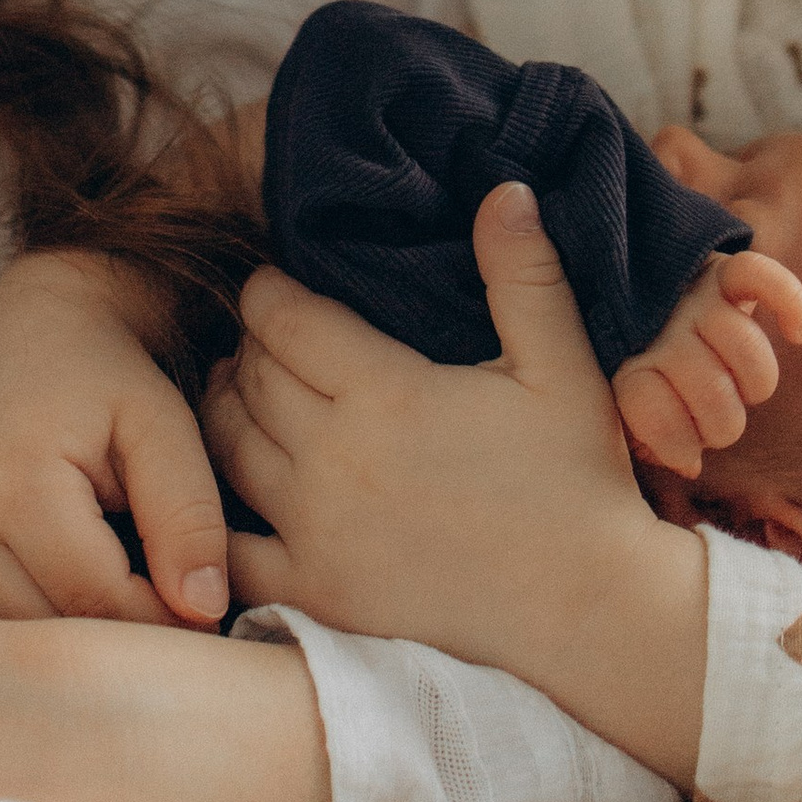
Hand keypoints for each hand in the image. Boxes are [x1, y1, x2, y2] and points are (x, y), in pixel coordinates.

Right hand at [0, 253, 230, 626]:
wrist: (25, 330)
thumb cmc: (104, 375)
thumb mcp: (159, 427)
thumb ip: (188, 514)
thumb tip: (205, 611)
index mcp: (12, 486)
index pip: (99, 602)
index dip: (165, 623)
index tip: (208, 616)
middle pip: (49, 633)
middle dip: (119, 638)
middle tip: (168, 615)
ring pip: (8, 644)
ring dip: (67, 643)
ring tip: (114, 597)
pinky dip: (14, 633)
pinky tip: (54, 598)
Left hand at [204, 184, 709, 780]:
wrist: (590, 612)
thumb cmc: (579, 484)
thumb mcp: (562, 368)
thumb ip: (524, 275)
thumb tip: (506, 189)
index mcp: (386, 392)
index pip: (283, 317)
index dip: (267, 291)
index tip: (273, 285)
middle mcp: (334, 457)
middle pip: (248, 377)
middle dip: (247, 346)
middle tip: (261, 338)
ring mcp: (317, 530)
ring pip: (227, 448)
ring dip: (223, 413)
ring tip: (241, 395)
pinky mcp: (316, 592)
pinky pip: (231, 549)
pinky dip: (211, 517)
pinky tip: (221, 493)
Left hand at [612, 247, 801, 480]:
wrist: (639, 289)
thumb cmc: (644, 368)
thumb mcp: (631, 407)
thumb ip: (653, 436)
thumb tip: (689, 465)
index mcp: (630, 365)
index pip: (654, 411)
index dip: (676, 443)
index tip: (685, 454)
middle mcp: (662, 330)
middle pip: (711, 389)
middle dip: (721, 422)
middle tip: (714, 418)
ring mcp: (694, 298)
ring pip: (743, 344)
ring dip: (753, 381)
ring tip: (743, 387)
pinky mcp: (723, 271)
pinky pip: (762, 276)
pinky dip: (789, 304)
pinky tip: (798, 334)